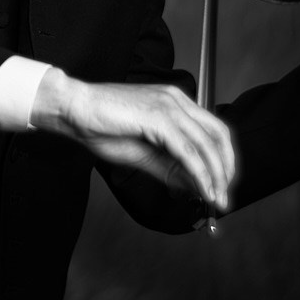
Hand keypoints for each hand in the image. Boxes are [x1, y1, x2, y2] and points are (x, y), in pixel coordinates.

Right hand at [30, 68, 234, 210]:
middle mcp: (177, 100)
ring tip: (216, 200)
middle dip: (226, 169)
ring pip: (206, 145)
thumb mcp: (141, 153)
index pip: (212, 130)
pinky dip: (200, 173)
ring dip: (216, 176)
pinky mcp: (160, 118)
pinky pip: (188, 151)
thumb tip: (194, 186)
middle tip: (223, 197)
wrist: (74, 109)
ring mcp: (170, 106)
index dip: (222, 159)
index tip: (222, 184)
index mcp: (175, 102)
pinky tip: (203, 189)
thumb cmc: (100, 126)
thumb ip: (169, 168)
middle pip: (218, 135)